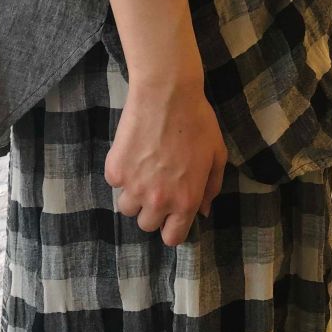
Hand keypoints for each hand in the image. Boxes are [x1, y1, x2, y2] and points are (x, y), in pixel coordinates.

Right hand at [104, 69, 228, 246]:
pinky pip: (115, 183)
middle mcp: (158, 200)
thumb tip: (203, 211)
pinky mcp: (115, 169)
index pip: (171, 238)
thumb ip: (211, 187)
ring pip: (126, 207)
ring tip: (143, 170)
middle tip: (157, 185)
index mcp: (185, 201)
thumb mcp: (216, 155)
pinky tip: (133, 153)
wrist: (167, 93)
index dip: (171, 228)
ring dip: (133, 194)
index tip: (170, 215)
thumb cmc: (197, 121)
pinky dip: (121, 172)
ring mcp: (134, 186)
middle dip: (152, 209)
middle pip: (146, 224)